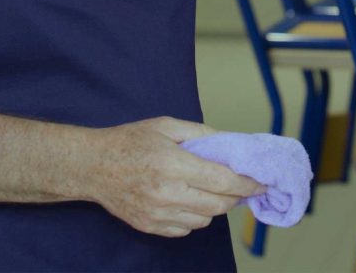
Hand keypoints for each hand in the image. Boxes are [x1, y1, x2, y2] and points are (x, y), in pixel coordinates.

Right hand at [77, 117, 264, 237]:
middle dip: (237, 196)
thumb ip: (202, 133)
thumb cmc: (131, 141)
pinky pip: (185, 229)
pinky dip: (196, 217)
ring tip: (215, 189)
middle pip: (218, 205)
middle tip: (244, 185)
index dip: (247, 184)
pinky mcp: (149, 226)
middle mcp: (167, 193)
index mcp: (174, 164)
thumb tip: (230, 142)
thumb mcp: (167, 125)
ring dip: (216, 206)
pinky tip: (192, 199)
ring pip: (204, 220)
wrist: (93, 166)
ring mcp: (157, 214)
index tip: (262, 182)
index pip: (222, 181)